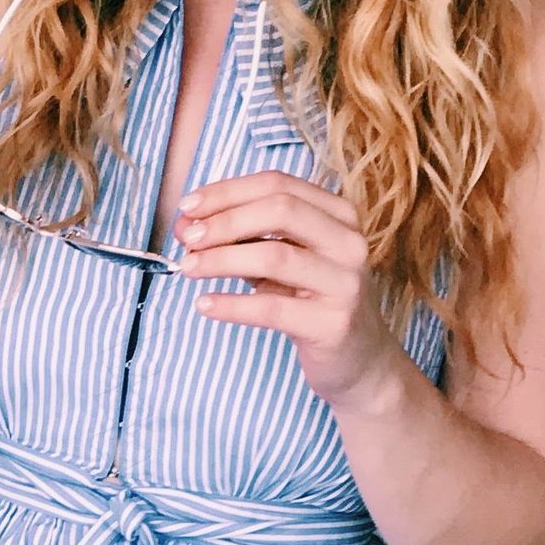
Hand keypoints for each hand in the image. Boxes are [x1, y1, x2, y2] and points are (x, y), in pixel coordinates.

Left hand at [173, 168, 405, 410]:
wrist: (358, 361)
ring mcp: (344, 282)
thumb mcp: (282, 261)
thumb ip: (242, 238)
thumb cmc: (312, 302)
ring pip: (275, 255)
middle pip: (279, 210)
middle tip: (187, 237)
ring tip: (188, 267)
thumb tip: (186, 224)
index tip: (188, 206)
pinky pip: (272, 309)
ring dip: (222, 259)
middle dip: (224, 220)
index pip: (277, 184)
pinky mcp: (333, 324)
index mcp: (338, 214)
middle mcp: (348, 241)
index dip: (227, 191)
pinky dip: (232, 305)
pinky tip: (205, 304)